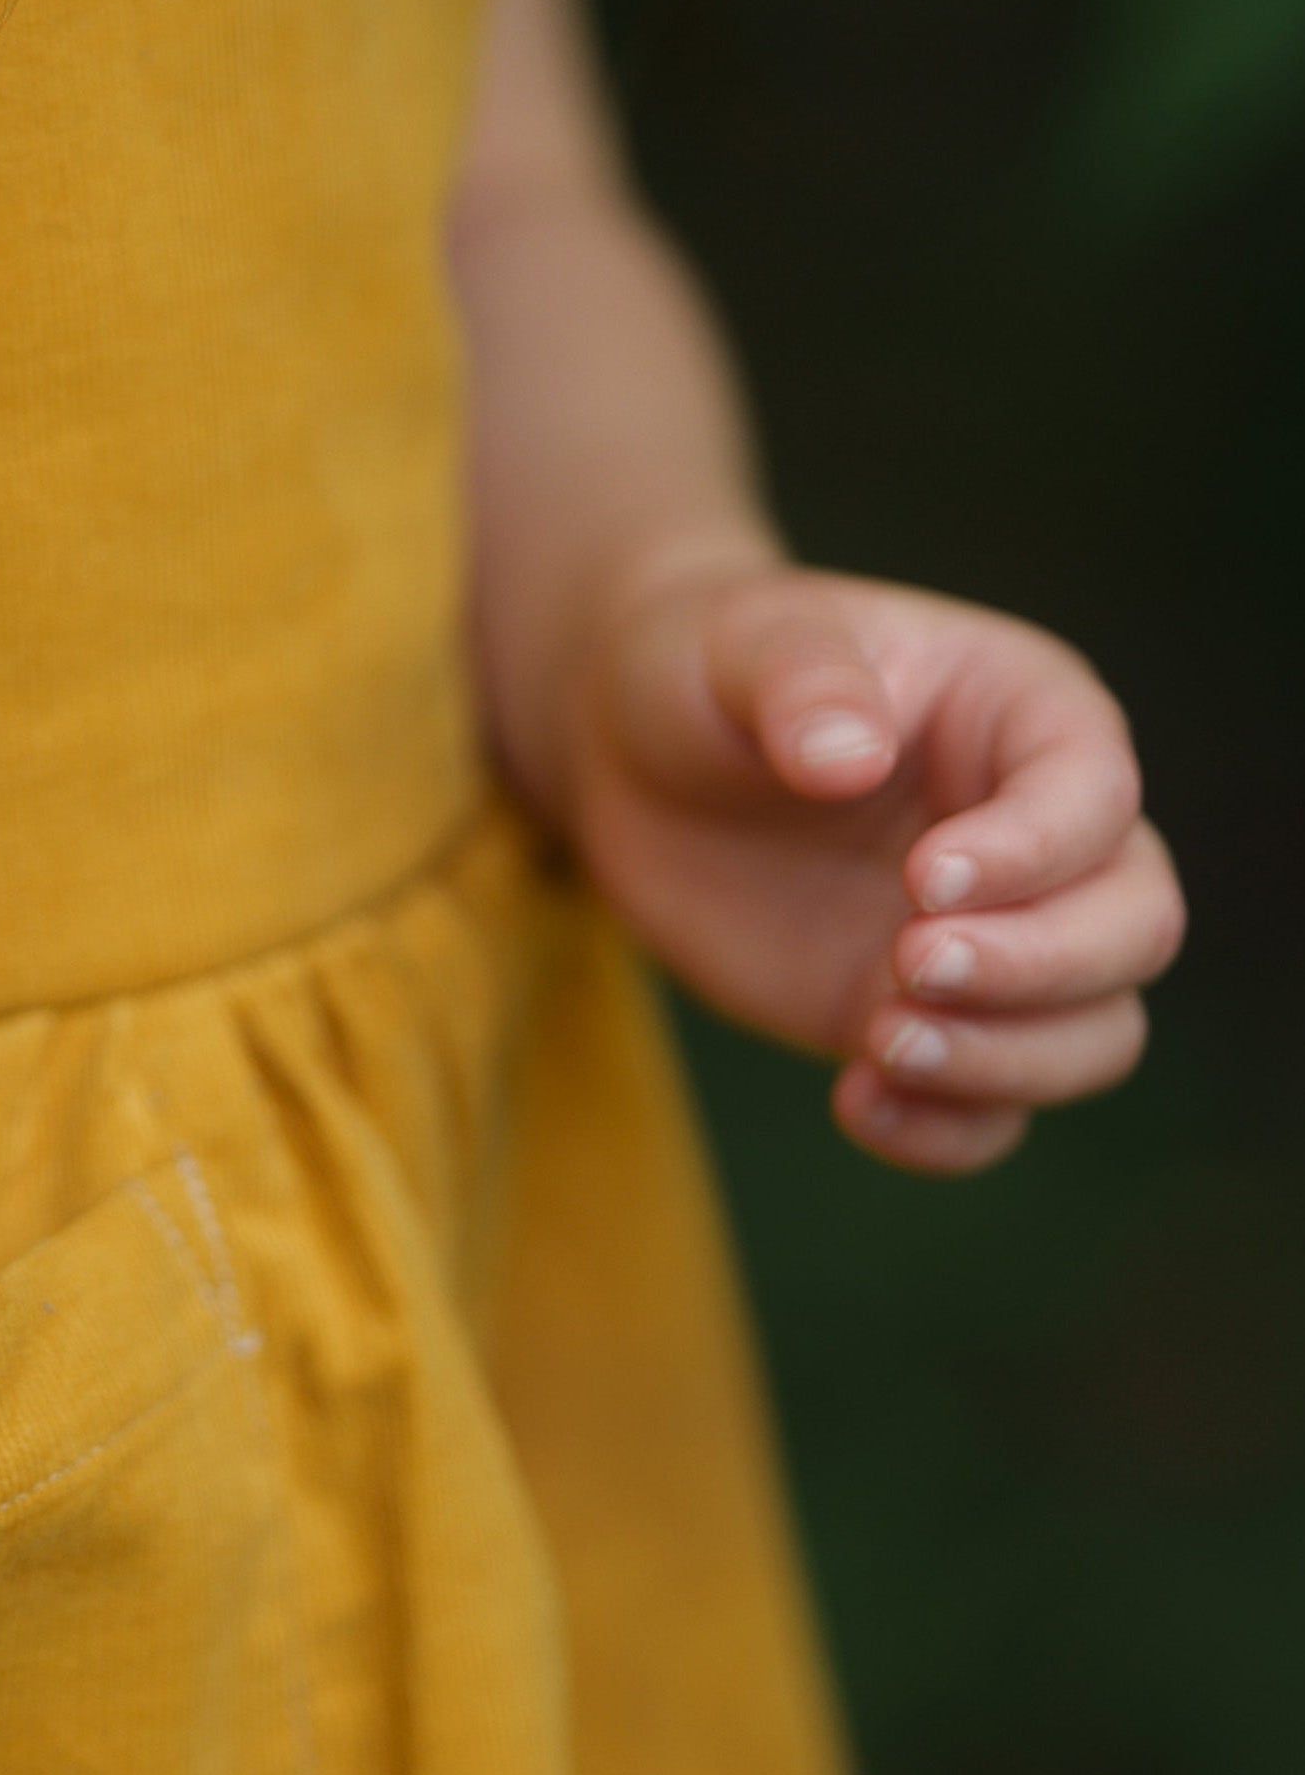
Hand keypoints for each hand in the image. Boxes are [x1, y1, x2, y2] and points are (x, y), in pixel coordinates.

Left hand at [553, 552, 1184, 1172]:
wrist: (639, 757)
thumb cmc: (708, 675)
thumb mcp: (744, 644)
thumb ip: (804, 683)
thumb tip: (848, 757)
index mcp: (1028, 720)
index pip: (1096, 796)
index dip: (1034, 852)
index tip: (925, 880)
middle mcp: (1041, 840)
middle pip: (1134, 928)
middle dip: (1037, 967)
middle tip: (904, 965)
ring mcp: (992, 942)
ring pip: (1092, 1034)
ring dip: (1006, 1061)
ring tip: (877, 1044)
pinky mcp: (923, 1020)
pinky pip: (991, 1110)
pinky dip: (947, 1130)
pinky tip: (854, 1101)